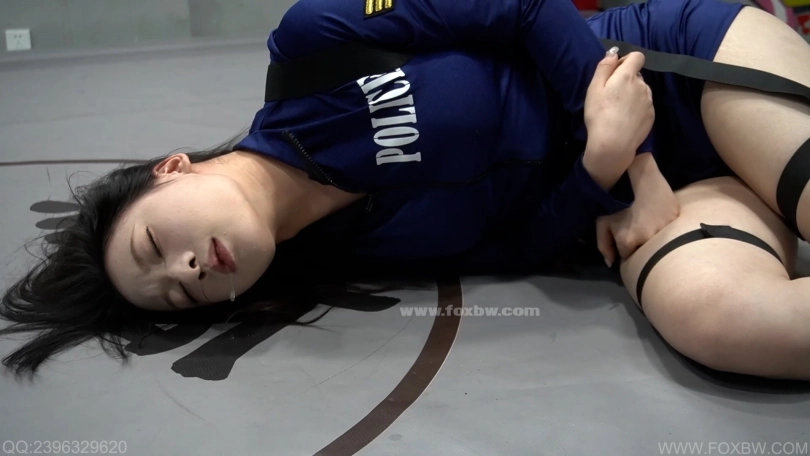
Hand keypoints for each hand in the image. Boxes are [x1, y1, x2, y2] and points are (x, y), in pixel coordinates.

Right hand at [583, 48, 654, 188]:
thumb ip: (604, 67)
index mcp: (628, 76)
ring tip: (618, 110)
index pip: (637, 56)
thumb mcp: (594, 89)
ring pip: (641, 90)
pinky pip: (644, 105)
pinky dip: (636, 108)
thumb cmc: (599, 115)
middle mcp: (643, 85)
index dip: (626, 61)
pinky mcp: (652, 115)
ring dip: (632, 94)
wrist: (613, 145)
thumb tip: (613, 52)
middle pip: (637, 75)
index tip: (615, 73)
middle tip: (611, 96)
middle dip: (626, 80)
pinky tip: (625, 120)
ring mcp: (649, 101)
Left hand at [596, 153, 678, 265]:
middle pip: (644, 251)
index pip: (627, 257)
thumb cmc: (615, 200)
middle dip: (639, 244)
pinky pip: (670, 229)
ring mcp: (664, 229)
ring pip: (659, 241)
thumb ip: (603, 244)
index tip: (625, 238)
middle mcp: (648, 239)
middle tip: (636, 227)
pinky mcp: (675, 218)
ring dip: (653, 235)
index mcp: (628, 241)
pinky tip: (657, 214)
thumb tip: (610, 263)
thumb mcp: (602, 221)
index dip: (625, 247)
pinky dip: (664, 225)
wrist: (636, 176)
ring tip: (646, 221)